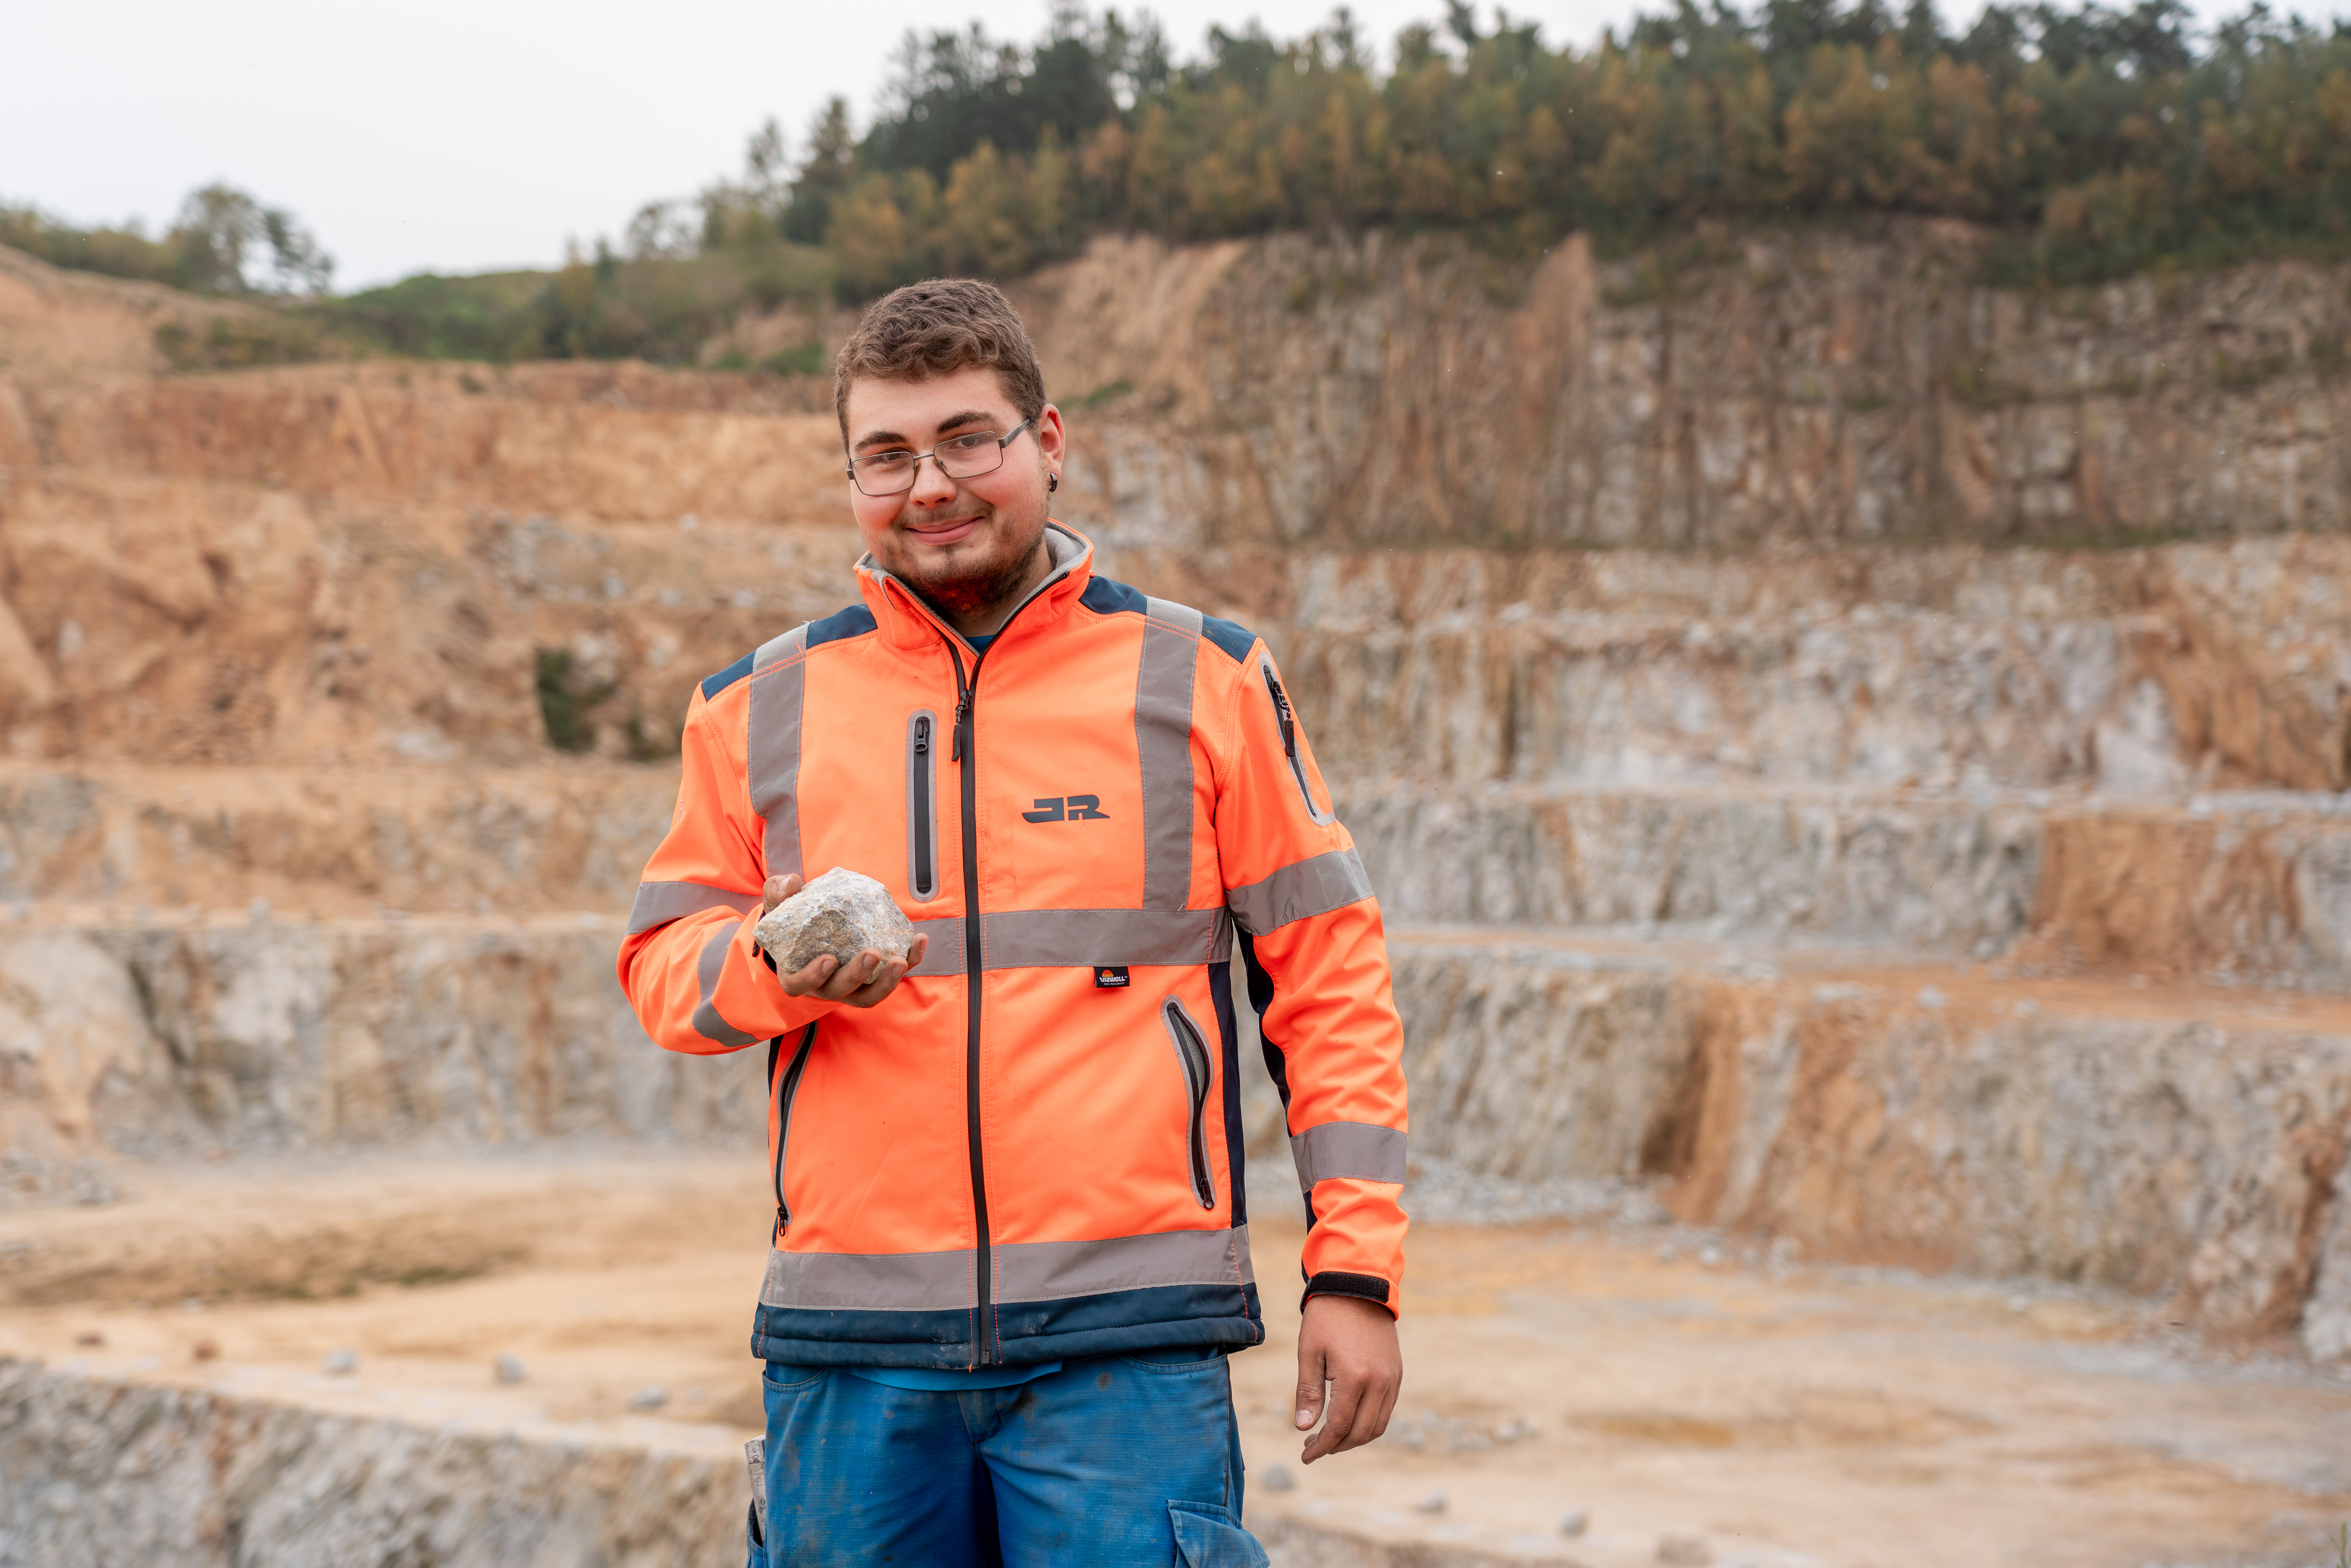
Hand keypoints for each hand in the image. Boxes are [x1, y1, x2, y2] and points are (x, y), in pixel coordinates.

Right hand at [757, 874, 927, 1009]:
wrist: (810, 931)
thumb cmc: (792, 922)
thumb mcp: (779, 907)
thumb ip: (778, 893)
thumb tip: (792, 881)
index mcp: (796, 974)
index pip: (800, 984)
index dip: (813, 976)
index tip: (829, 959)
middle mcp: (824, 986)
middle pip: (840, 991)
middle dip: (858, 975)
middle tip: (873, 953)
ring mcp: (851, 987)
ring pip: (869, 996)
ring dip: (887, 982)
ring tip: (901, 959)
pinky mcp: (874, 978)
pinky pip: (892, 976)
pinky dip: (910, 960)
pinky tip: (920, 939)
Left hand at [1293, 1292, 1400, 1462]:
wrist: (1358, 1285)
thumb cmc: (1327, 1317)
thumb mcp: (1309, 1352)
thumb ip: (1307, 1392)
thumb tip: (1304, 1428)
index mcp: (1354, 1377)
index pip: (1339, 1426)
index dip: (1322, 1446)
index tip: (1306, 1455)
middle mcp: (1379, 1382)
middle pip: (1361, 1432)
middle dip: (1337, 1446)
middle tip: (1315, 1447)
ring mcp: (1392, 1378)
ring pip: (1377, 1425)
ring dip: (1354, 1438)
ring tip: (1331, 1438)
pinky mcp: (1397, 1373)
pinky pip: (1386, 1409)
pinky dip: (1369, 1422)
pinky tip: (1349, 1419)